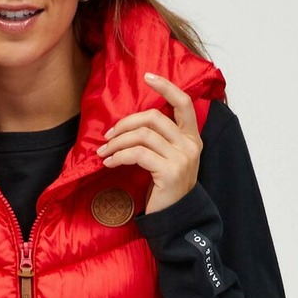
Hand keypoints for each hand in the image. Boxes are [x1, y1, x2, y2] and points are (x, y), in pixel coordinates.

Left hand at [97, 72, 201, 214]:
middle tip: (108, 135)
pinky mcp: (169, 172)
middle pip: (154, 117)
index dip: (165, 87)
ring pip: (142, 135)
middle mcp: (190, 145)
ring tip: (104, 152)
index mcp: (192, 138)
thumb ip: (160, 140)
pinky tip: (110, 163)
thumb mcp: (169, 160)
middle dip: (125, 123)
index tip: (147, 76)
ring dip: (117, 142)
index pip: (183, 103)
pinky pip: (137, 154)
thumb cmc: (167, 190)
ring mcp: (181, 158)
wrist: (176, 220)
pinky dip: (119, 156)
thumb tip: (131, 124)